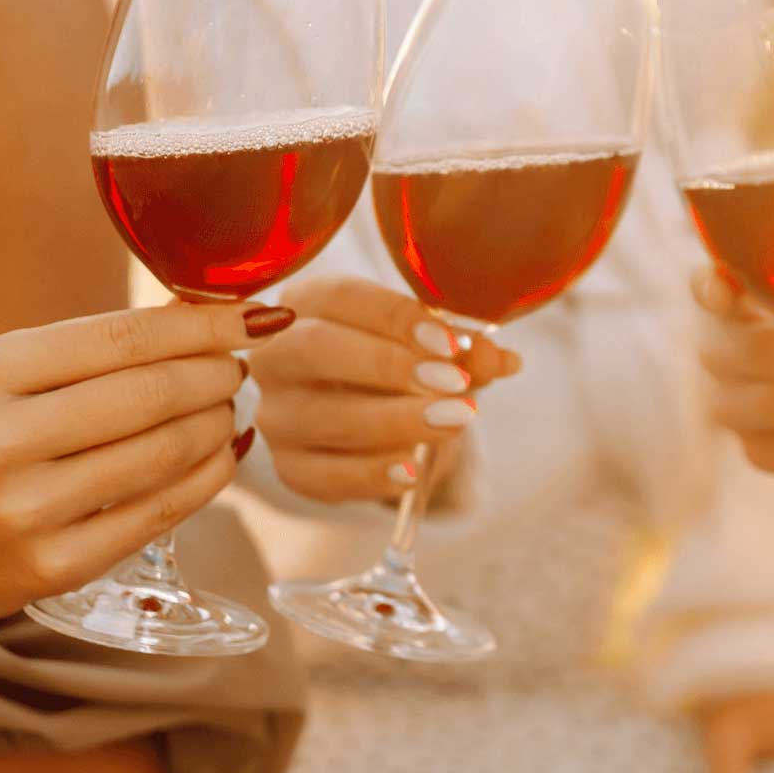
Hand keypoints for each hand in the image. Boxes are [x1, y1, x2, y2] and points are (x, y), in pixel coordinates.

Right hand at [0, 300, 281, 637]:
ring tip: (227, 410)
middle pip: (151, 395)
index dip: (201, 327)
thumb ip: (93, 349)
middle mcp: (0, 440)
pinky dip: (208, 478)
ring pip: (163, 453)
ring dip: (216, 425)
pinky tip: (223, 456)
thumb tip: (201, 314)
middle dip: (216, 376)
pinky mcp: (56, 565)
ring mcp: (27, 509)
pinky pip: (159, 513)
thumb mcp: (3, 380)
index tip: (253, 316)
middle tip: (238, 369)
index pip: (120, 338)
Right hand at [251, 277, 519, 503]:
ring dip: (395, 420)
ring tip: (453, 421)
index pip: (340, 297)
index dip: (396, 318)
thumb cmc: (407, 370)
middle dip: (388, 365)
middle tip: (452, 383)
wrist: (390, 426)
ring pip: (324, 416)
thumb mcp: (440, 352)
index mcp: (306, 304)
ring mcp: (276, 414)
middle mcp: (275, 354)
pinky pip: (326, 475)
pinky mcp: (290, 468)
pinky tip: (412, 470)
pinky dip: (373, 474)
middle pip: (315, 348)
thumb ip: (466, 352)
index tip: (451, 342)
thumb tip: (499, 358)